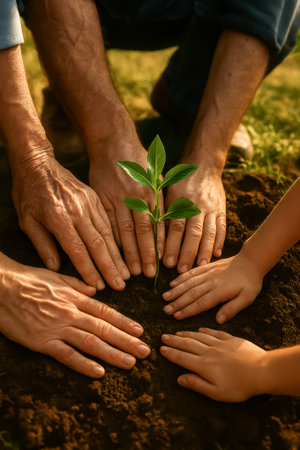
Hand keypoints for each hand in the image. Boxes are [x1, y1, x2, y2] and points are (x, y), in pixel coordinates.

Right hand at [0, 254, 149, 376]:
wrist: (2, 287)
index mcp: (76, 297)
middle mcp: (71, 313)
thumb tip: (96, 288)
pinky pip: (66, 355)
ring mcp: (57, 328)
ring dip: (113, 353)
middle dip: (127, 341)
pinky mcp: (42, 342)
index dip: (125, 322)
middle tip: (145, 352)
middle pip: (104, 329)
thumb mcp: (57, 277)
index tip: (140, 331)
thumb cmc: (29, 280)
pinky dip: (84, 364)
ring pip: (91, 342)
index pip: (106, 312)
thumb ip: (78, 284)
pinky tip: (99, 372)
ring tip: (131, 362)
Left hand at [12, 156, 129, 289]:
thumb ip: (42, 244)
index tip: (100, 286)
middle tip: (121, 285)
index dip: (90, 270)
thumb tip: (56, 267)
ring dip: (117, 255)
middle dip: (110, 267)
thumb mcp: (26, 220)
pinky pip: (107, 221)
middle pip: (98, 244)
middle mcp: (78, 211)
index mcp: (59, 218)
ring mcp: (89, 203)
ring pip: (107, 233)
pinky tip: (121, 251)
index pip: (78, 250)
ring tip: (126, 272)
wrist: (38, 164)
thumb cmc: (28, 193)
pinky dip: (116, 238)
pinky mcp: (94, 197)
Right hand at [89, 143, 164, 276]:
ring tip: (129, 271)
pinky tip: (113, 254)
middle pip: (141, 231)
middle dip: (144, 254)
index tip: (160, 263)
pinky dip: (110, 239)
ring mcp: (117, 198)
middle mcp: (136, 197)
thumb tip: (172, 222)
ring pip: (123, 230)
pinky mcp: (101, 198)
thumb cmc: (139, 162)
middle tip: (146, 274)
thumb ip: (162, 200)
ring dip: (127, 252)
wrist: (113, 144)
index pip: (157, 224)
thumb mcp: (156, 176)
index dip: (158, 245)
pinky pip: (106, 223)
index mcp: (151, 192)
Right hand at [160, 328, 265, 401]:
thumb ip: (197, 384)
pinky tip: (199, 328)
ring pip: (199, 336)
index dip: (171, 353)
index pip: (182, 357)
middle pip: (187, 344)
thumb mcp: (217, 392)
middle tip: (163, 336)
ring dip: (186, 334)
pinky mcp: (231, 339)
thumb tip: (179, 379)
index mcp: (204, 365)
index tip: (161, 349)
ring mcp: (220, 344)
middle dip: (174, 340)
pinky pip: (214, 332)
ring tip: (177, 332)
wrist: (262, 371)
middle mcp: (209, 352)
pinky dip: (204, 330)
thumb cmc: (240, 386)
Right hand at [162, 252, 262, 321]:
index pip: (201, 303)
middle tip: (165, 310)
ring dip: (176, 290)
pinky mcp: (207, 267)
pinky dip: (181, 278)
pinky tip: (173, 283)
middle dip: (177, 302)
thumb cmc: (250, 282)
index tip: (176, 316)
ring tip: (165, 298)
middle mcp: (211, 281)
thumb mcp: (247, 298)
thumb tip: (218, 321)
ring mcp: (208, 273)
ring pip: (188, 282)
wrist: (251, 261)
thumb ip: (232, 309)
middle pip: (191, 293)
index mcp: (220, 291)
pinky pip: (192, 272)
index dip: (187, 310)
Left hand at [163, 172, 225, 272]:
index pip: (175, 227)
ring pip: (209, 232)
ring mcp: (211, 208)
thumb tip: (153, 236)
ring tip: (200, 267)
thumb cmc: (180, 182)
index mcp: (181, 201)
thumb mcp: (168, 193)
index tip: (166, 263)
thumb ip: (163, 213)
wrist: (204, 165)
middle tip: (181, 270)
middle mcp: (197, 205)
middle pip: (193, 233)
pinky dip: (219, 241)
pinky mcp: (222, 209)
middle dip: (187, 253)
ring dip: (204, 251)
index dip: (171, 245)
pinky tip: (216, 254)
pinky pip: (222, 227)